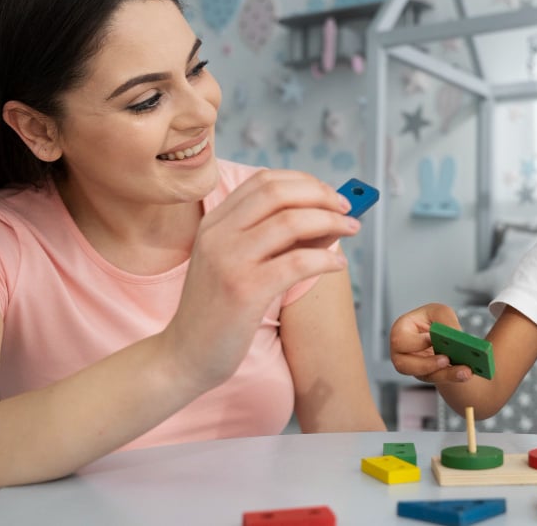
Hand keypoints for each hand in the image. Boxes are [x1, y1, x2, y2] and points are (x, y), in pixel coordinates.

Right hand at [162, 169, 359, 390]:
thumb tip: (329, 217)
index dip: (303, 182)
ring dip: (330, 222)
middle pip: (277, 193)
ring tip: (351, 229)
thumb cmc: (220, 310)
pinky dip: (326, 258)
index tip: (328, 194)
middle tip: (346, 209)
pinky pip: (297, 262)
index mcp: (214, 222)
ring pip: (290, 222)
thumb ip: (274, 238)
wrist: (186, 354)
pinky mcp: (244, 290)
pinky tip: (338, 264)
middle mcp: (217, 234)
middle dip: (320, 195)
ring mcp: (228, 260)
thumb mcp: (237, 263)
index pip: (263, 181)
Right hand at [389, 303, 473, 382]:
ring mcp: (413, 367)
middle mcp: (402, 352)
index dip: (416, 342)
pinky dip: (453, 376)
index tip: (432, 339)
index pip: (400, 340)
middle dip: (427, 364)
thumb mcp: (440, 313)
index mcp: (400, 330)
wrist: (441, 335)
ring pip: (424, 376)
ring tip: (465, 371)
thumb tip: (456, 337)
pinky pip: (438, 379)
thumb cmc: (434, 320)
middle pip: (405, 365)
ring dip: (445, 374)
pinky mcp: (427, 376)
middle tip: (447, 359)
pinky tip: (467, 372)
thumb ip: (446, 322)